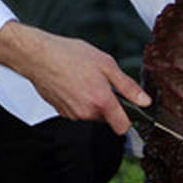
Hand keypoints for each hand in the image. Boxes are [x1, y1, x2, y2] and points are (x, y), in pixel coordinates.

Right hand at [0, 21, 148, 134]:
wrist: (38, 56)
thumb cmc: (69, 55)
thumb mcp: (106, 64)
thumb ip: (127, 86)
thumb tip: (144, 100)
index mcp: (101, 101)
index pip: (123, 127)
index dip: (129, 118)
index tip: (128, 108)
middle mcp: (86, 112)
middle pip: (106, 118)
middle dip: (107, 104)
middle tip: (100, 81)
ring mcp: (72, 114)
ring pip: (91, 114)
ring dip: (92, 101)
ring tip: (84, 79)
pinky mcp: (61, 111)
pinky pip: (77, 110)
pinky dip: (78, 100)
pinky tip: (72, 83)